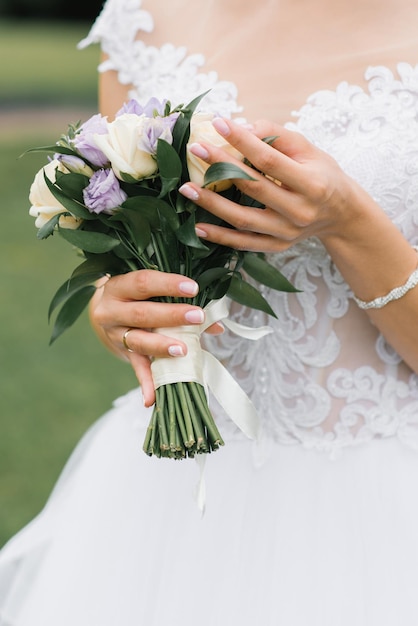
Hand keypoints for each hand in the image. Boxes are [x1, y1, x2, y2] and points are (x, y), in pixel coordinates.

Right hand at [90, 270, 221, 406]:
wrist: (106, 311)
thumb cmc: (137, 296)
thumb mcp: (152, 292)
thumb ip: (182, 302)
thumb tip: (216, 324)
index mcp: (119, 286)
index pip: (143, 282)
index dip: (168, 284)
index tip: (193, 288)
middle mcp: (111, 310)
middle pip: (142, 313)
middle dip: (172, 316)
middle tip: (198, 316)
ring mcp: (114, 334)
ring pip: (138, 341)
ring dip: (161, 347)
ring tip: (182, 351)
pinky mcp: (122, 353)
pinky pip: (136, 368)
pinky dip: (146, 383)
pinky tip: (152, 398)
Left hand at [179, 117, 358, 252]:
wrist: (340, 215)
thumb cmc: (321, 175)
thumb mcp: (309, 150)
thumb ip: (277, 136)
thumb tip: (241, 127)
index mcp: (312, 184)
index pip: (270, 160)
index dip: (243, 141)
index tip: (218, 124)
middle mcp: (300, 211)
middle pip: (253, 187)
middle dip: (221, 167)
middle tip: (195, 150)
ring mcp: (287, 233)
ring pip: (244, 219)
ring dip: (212, 205)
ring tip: (187, 188)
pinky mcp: (277, 246)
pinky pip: (244, 243)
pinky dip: (220, 237)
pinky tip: (198, 227)